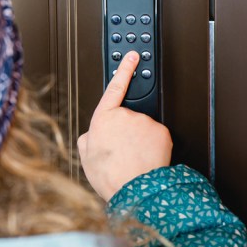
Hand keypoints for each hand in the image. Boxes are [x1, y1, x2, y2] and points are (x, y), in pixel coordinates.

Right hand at [77, 51, 172, 200]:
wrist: (134, 190)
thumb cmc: (110, 175)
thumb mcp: (85, 155)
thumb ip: (88, 137)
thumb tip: (92, 134)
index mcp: (104, 118)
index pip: (115, 87)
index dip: (124, 69)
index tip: (131, 56)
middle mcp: (126, 116)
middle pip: (128, 118)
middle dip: (127, 132)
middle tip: (122, 152)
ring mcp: (145, 122)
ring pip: (143, 129)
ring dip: (140, 142)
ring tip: (133, 160)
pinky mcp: (161, 132)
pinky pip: (157, 137)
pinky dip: (153, 147)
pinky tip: (145, 160)